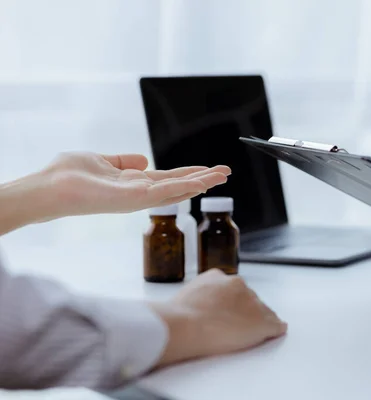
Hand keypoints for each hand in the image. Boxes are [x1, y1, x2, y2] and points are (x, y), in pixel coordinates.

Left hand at [41, 152, 230, 217]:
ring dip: (200, 182)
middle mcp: (139, 192)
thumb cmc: (67, 175)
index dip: (189, 173)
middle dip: (203, 178)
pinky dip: (184, 187)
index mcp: (133, 183)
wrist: (49, 188)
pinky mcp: (133, 200)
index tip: (209, 169)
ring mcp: (138, 198)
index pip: (168, 178)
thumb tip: (144, 158)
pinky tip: (201, 182)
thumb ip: (123, 160)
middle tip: (226, 173)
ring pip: (176, 189)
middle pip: (178, 184)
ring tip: (222, 176)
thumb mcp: (101, 159)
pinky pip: (164, 192)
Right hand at [151, 269, 286, 366]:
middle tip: (232, 326)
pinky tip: (275, 333)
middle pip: (250, 299)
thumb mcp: (187, 294)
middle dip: (244, 311)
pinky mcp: (262, 322)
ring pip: (264, 311)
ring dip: (257, 321)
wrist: (185, 325)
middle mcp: (239, 286)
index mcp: (220, 277)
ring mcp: (252, 304)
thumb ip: (199, 295)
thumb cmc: (178, 315)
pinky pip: (277, 325)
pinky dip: (275, 330)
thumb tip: (198, 305)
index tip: (228, 312)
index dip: (232, 303)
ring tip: (245, 334)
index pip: (234, 289)